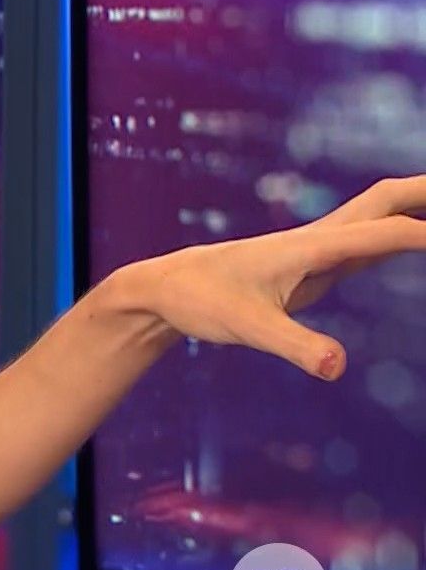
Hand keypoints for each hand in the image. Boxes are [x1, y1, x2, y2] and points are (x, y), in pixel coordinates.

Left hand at [139, 174, 425, 381]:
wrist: (167, 287)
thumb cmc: (202, 302)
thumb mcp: (248, 330)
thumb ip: (295, 347)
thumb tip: (338, 369)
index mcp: (310, 247)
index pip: (384, 233)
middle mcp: (317, 239)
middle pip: (383, 200)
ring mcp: (316, 248)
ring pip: (376, 216)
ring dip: (417, 206)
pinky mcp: (311, 264)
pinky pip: (366, 241)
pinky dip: (399, 234)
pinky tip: (413, 240)